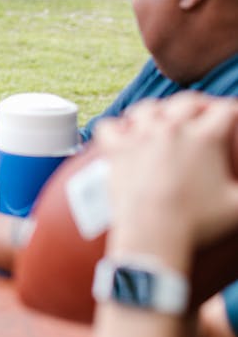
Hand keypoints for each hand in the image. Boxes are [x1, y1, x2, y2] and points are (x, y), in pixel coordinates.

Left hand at [93, 94, 237, 266]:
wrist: (153, 235)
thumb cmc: (199, 225)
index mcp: (204, 137)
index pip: (225, 110)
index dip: (233, 111)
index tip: (234, 115)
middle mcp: (172, 128)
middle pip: (187, 101)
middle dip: (199, 104)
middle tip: (203, 112)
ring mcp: (140, 136)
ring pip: (147, 109)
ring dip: (157, 111)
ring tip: (162, 119)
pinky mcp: (115, 150)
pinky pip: (111, 126)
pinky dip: (117, 128)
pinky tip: (122, 133)